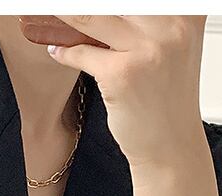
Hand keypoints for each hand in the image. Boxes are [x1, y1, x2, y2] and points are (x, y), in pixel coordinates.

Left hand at [46, 16, 207, 168]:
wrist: (169, 143)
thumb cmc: (164, 99)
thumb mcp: (164, 49)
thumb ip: (141, 25)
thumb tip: (92, 13)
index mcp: (186, 14)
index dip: (106, 1)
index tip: (83, 5)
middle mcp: (172, 25)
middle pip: (111, 3)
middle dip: (79, 8)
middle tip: (54, 8)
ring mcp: (148, 49)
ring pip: (91, 17)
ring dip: (64, 16)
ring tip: (47, 14)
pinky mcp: (122, 74)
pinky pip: (82, 53)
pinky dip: (66, 53)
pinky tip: (57, 52)